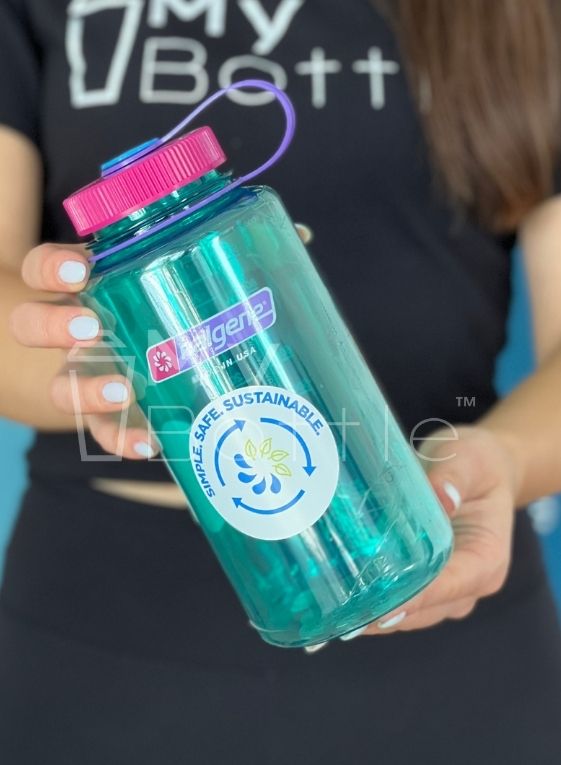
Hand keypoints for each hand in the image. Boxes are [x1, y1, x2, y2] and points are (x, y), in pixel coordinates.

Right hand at [9, 227, 313, 458]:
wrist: (151, 364)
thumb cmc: (174, 309)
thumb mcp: (195, 279)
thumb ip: (238, 255)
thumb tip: (302, 234)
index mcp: (96, 287)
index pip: (50, 267)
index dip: (54, 267)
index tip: (83, 269)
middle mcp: (81, 332)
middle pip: (34, 324)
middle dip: (54, 323)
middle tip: (92, 325)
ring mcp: (90, 377)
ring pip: (61, 386)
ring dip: (84, 390)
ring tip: (123, 390)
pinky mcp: (112, 418)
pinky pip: (104, 434)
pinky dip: (122, 440)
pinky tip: (149, 443)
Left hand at [357, 426, 517, 636]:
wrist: (482, 470)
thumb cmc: (478, 464)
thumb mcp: (470, 460)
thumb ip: (455, 477)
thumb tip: (442, 498)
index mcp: (487, 560)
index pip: (449, 587)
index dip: (415, 600)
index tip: (381, 610)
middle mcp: (471, 584)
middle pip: (424, 611)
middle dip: (384, 615)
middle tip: (340, 613)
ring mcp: (450, 590)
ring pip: (410, 616)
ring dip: (374, 617)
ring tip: (333, 613)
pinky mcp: (429, 585)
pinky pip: (402, 604)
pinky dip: (375, 605)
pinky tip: (341, 604)